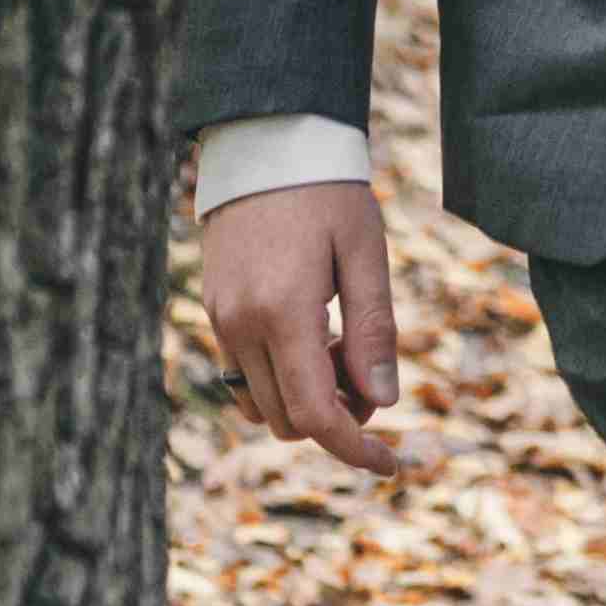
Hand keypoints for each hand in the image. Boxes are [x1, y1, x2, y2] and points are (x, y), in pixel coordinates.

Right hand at [200, 176, 404, 468]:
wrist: (265, 140)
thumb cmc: (326, 190)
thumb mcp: (364, 254)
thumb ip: (373, 331)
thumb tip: (382, 403)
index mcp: (282, 313)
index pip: (316, 416)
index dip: (356, 450)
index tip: (392, 466)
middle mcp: (241, 325)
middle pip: (288, 420)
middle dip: (337, 419)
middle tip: (370, 374)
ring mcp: (220, 319)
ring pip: (261, 405)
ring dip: (304, 400)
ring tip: (339, 347)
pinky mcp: (213, 310)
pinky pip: (243, 375)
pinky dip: (280, 377)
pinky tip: (311, 334)